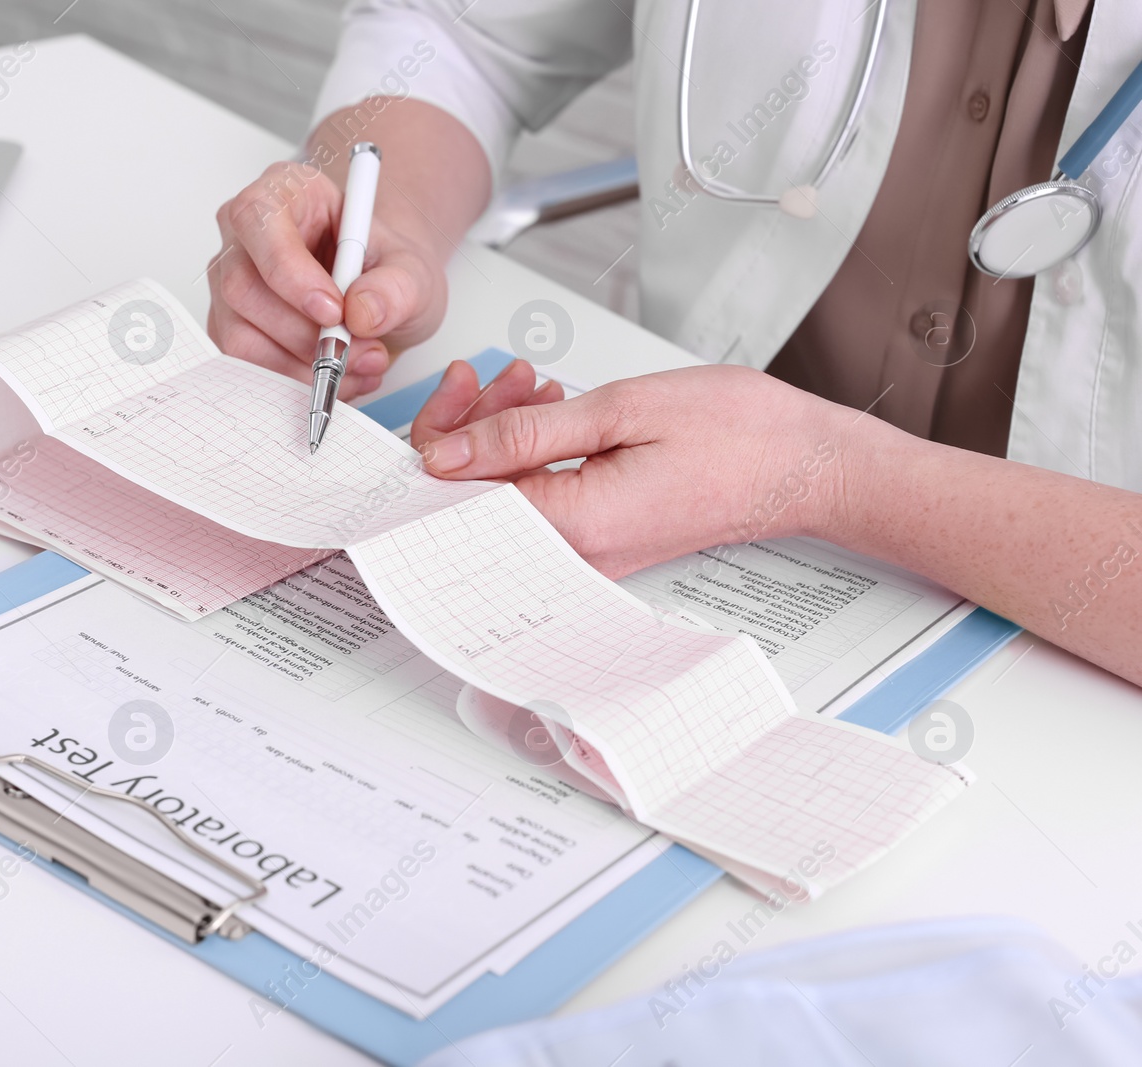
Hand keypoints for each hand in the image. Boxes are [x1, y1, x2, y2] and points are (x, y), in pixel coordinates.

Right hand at [207, 160, 447, 399]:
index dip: (289, 271)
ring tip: (358, 366)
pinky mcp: (232, 327)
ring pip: (240, 334)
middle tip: (359, 351)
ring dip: (301, 365)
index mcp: (284, 191)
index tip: (333, 310)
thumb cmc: (385, 268)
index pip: (259, 219)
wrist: (380, 296)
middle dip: (303, 334)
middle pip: (242, 287)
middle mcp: (245, 235)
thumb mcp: (412, 270)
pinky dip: (294, 380)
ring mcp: (232, 283)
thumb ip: (396, 287)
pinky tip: (337, 376)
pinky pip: (246, 364)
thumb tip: (361, 312)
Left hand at [412, 362, 864, 576]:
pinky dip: (532, 455)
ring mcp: (589, 556)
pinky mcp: (601, 544)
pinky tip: (550, 412)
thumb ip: (523, 435)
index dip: (442, 441)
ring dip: (504, 435)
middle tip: (499, 378)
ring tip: (535, 385)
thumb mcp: (618, 409)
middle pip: (476, 504)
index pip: (461, 501)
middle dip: (471, 431)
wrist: (805, 465)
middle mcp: (576, 556)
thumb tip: (447, 454)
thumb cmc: (736, 433)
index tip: (454, 394)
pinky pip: (540, 503)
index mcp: (573, 526)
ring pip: (506, 498)